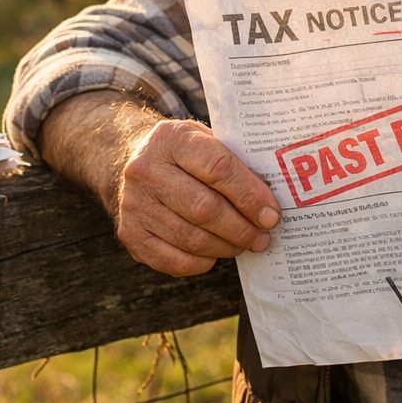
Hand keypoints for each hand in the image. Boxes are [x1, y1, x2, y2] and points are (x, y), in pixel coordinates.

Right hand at [114, 118, 280, 277]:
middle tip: (263, 236)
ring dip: (226, 247)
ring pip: (192, 238)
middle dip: (242, 227)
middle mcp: (146, 170)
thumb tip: (271, 200)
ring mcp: (134, 204)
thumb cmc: (184, 154)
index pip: (218, 169)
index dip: (250, 196)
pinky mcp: (130, 234)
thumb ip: (234, 163)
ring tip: (245, 244)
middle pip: (205, 209)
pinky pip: (174, 260)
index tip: (272, 213)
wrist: (132, 162)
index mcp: (172, 139)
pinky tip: (216, 254)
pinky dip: (202, 263)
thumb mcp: (205, 140)